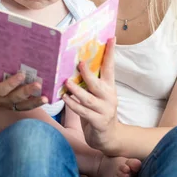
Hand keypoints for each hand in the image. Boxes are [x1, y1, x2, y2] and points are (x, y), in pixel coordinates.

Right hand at [0, 72, 47, 110]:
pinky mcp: (17, 106)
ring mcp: (10, 104)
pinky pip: (27, 106)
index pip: (1, 89)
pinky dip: (36, 103)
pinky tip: (45, 99)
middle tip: (38, 85)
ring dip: (35, 101)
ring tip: (45, 98)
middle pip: (14, 97)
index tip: (22, 75)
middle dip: (27, 91)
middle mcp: (1, 99)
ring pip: (23, 105)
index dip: (11, 83)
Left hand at [62, 37, 120, 155]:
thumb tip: (76, 64)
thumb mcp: (98, 96)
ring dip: (76, 90)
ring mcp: (104, 110)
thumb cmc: (99, 112)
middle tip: (79, 63)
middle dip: (88, 73)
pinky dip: (73, 105)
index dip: (110, 53)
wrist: (109, 138)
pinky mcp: (98, 121)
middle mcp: (109, 97)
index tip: (111, 38)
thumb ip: (90, 83)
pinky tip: (65, 99)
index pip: (110, 67)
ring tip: (66, 82)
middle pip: (97, 82)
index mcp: (109, 87)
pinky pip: (83, 112)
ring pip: (88, 98)